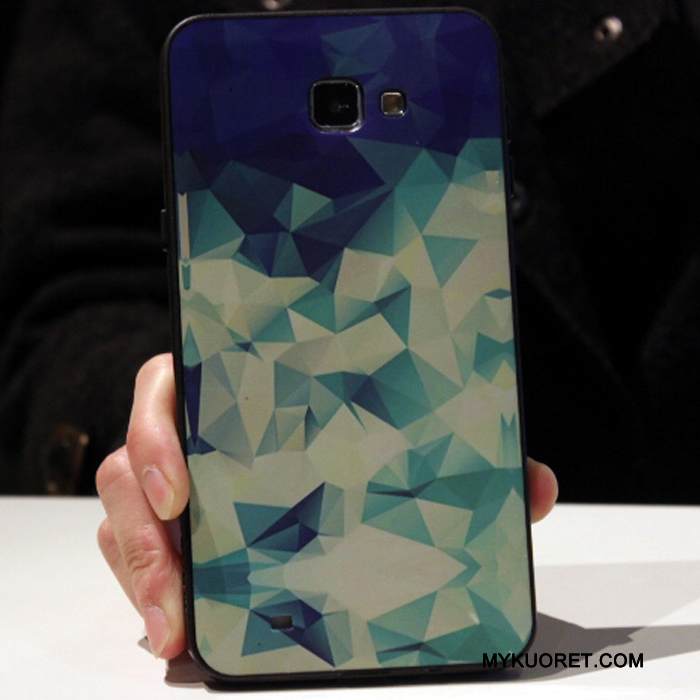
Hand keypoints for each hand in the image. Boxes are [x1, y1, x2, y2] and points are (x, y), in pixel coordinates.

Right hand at [96, 353, 558, 658]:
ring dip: (141, 577)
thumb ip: (460, 452)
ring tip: (174, 632)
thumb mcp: (397, 427)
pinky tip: (181, 634)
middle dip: (141, 536)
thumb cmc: (355, 415)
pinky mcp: (170, 522)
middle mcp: (189, 428)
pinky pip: (135, 551)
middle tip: (176, 600)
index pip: (168, 387)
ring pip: (124, 517)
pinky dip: (149, 592)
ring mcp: (174, 477)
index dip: (159, 433)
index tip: (179, 492)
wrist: (337, 421)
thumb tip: (535, 488)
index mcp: (228, 384)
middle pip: (130, 466)